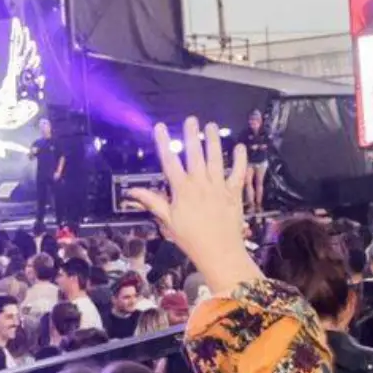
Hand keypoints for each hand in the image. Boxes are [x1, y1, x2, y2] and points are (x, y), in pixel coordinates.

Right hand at [127, 118, 255, 296]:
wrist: (219, 252)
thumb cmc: (191, 239)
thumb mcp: (168, 221)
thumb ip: (153, 202)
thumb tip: (132, 192)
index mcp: (182, 190)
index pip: (170, 162)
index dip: (163, 143)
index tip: (160, 128)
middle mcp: (200, 184)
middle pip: (194, 154)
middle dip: (192, 135)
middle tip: (191, 120)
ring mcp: (218, 187)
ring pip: (215, 159)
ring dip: (213, 141)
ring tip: (211, 126)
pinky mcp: (234, 193)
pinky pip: (238, 172)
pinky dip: (240, 160)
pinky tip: (240, 147)